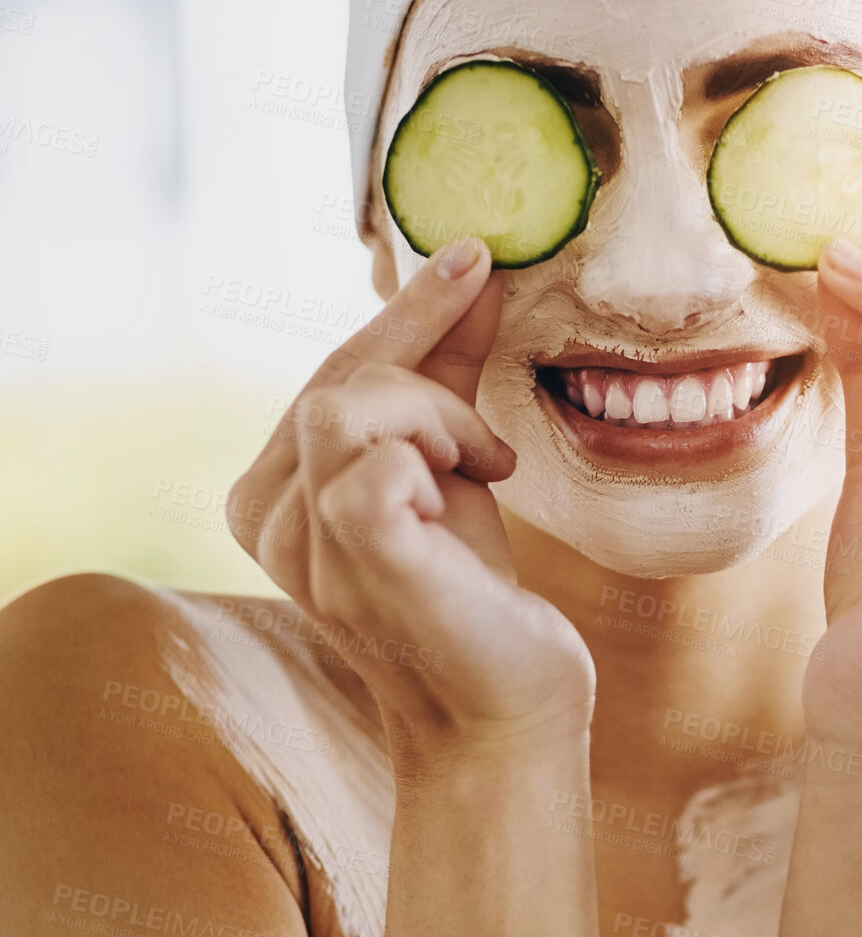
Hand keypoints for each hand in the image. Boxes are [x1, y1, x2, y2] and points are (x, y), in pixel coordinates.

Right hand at [226, 238, 595, 765]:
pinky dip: (433, 458)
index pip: (328, 371)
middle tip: (486, 376)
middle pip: (336, 379)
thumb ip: (448, 364)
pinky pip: (376, 471)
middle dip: (429, 359)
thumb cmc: (469, 578)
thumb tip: (473, 268)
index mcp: (271, 491)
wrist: (506, 696)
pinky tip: (466, 496)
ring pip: (350, 406)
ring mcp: (304, 552)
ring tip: (478, 467)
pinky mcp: (363, 569)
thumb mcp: (450, 453)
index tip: (471, 254)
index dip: (403, 311)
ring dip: (439, 417)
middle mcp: (266, 520)